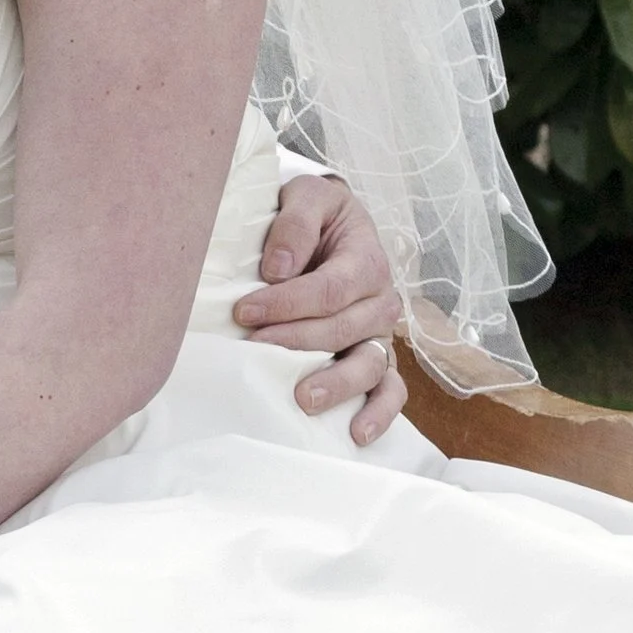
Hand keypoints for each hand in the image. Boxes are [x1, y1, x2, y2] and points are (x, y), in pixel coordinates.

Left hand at [232, 171, 406, 444]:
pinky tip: (357, 434)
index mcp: (366, 260)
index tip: (243, 311)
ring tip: (304, 400)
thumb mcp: (305, 198)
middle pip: (343, 329)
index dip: (286, 303)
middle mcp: (380, 300)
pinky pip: (390, 390)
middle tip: (254, 346)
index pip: (329, 288)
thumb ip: (294, 222)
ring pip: (369, 365)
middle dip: (296, 341)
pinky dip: (379, 413)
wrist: (328, 227)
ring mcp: (378, 335)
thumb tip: (276, 269)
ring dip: (338, 384)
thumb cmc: (312, 216)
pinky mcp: (376, 359)